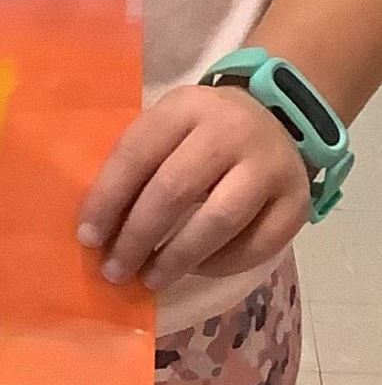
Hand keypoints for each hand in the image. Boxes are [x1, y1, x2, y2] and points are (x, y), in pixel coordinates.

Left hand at [77, 84, 311, 292]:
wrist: (278, 118)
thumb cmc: (203, 133)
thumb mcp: (170, 127)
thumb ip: (139, 164)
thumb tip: (100, 229)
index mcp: (187, 106)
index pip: (138, 152)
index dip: (108, 198)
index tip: (88, 238)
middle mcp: (231, 130)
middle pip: (175, 188)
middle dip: (138, 236)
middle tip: (115, 269)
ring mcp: (269, 165)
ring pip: (218, 220)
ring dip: (177, 258)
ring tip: (151, 279)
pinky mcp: (297, 201)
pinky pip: (255, 245)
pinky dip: (220, 265)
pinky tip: (196, 270)